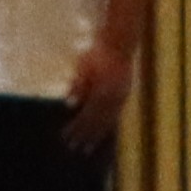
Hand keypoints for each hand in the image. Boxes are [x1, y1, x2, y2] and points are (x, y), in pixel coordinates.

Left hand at [62, 33, 137, 151]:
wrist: (117, 43)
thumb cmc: (96, 54)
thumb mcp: (83, 67)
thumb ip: (77, 86)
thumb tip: (69, 105)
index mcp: (101, 90)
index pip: (86, 114)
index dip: (76, 127)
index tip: (65, 137)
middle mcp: (113, 96)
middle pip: (96, 120)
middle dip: (84, 135)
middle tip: (73, 148)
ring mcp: (121, 96)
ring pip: (108, 120)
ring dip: (97, 135)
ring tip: (87, 147)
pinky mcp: (125, 94)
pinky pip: (116, 114)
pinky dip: (108, 125)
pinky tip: (103, 132)